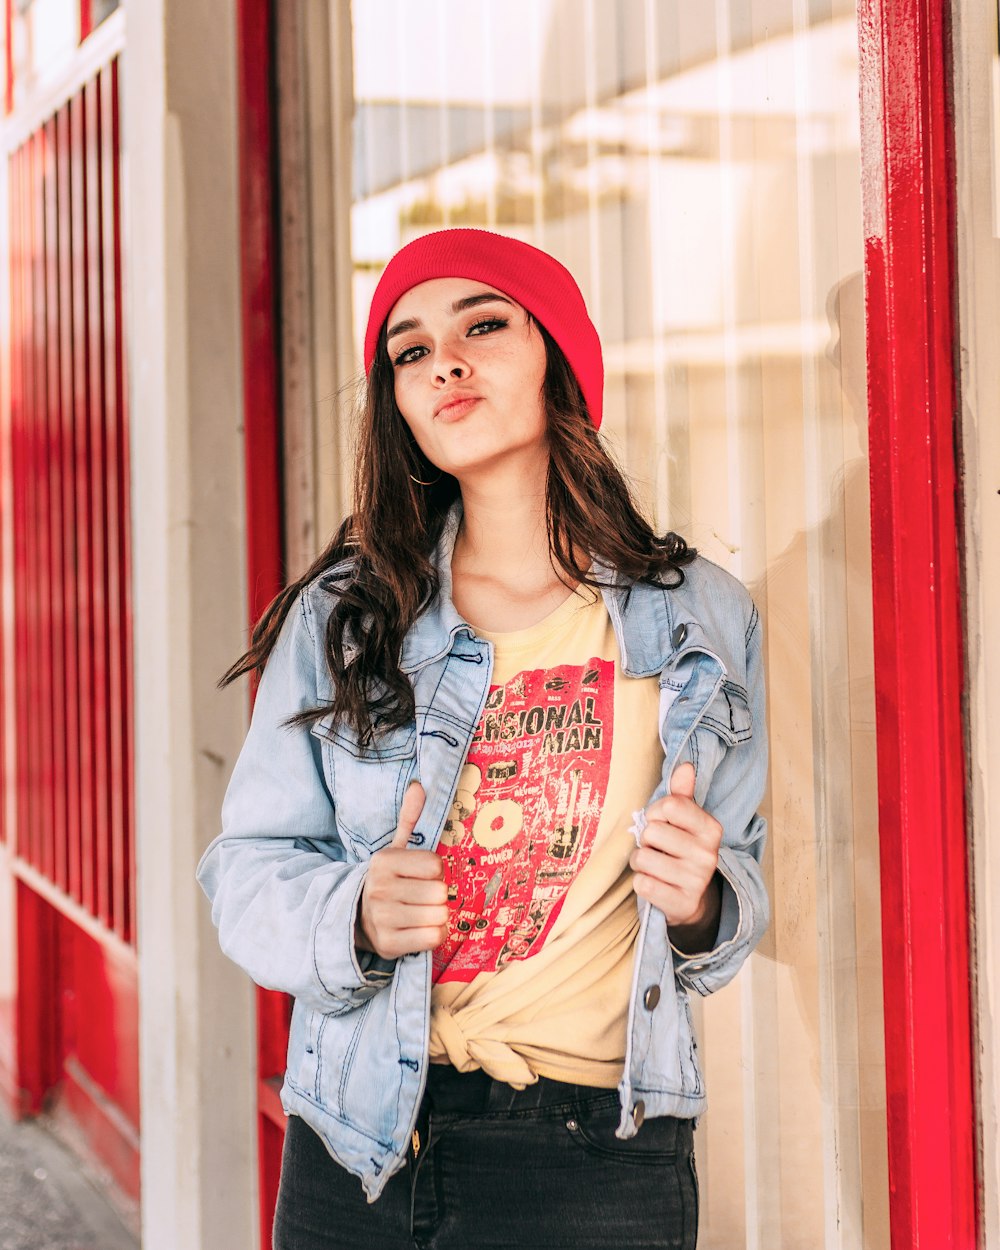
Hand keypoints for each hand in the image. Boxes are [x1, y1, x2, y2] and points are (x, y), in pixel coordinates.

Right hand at [355, 782, 448, 959]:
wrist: (356, 916)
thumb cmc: (387, 880)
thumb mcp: (394, 849)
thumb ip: (409, 818)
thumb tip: (418, 786)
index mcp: (384, 862)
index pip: (437, 866)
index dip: (436, 871)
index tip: (421, 875)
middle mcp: (380, 889)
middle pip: (439, 892)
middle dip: (436, 895)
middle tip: (420, 896)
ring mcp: (382, 918)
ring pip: (438, 915)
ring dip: (436, 916)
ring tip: (419, 912)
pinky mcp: (388, 944)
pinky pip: (433, 938)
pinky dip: (433, 935)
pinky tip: (418, 929)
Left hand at [629, 762, 722, 951]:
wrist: (691, 899)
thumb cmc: (681, 850)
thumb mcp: (685, 822)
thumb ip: (682, 794)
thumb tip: (685, 767)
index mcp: (711, 829)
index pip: (668, 805)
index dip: (655, 813)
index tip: (661, 823)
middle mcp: (708, 854)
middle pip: (651, 831)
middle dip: (646, 840)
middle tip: (657, 849)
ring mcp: (696, 881)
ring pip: (642, 858)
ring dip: (640, 862)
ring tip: (654, 866)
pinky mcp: (682, 904)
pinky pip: (642, 884)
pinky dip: (641, 883)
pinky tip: (654, 884)